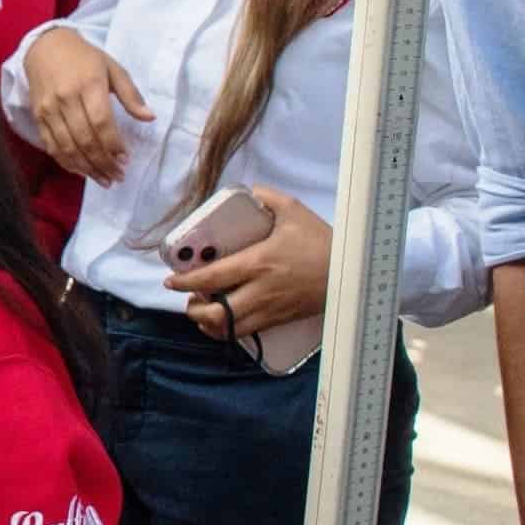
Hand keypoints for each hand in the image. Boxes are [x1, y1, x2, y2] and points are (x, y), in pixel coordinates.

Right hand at [23, 27, 153, 184]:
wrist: (45, 46)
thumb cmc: (84, 57)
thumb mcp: (112, 68)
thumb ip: (130, 95)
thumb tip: (149, 117)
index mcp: (89, 84)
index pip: (101, 122)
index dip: (113, 145)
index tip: (125, 160)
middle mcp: (66, 98)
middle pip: (85, 139)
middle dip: (103, 163)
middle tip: (117, 177)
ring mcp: (49, 109)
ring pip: (67, 146)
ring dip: (86, 167)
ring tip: (103, 179)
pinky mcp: (37, 116)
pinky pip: (51, 145)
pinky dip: (66, 162)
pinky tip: (81, 170)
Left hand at [165, 187, 331, 340]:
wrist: (354, 273)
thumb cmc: (321, 242)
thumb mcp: (294, 211)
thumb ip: (268, 198)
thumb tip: (249, 190)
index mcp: (257, 263)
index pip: (212, 278)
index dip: (186, 282)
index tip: (171, 280)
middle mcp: (260, 291)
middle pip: (216, 314)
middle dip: (194, 311)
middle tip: (188, 298)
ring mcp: (271, 309)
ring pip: (230, 329)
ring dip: (209, 323)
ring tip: (203, 309)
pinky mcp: (281, 320)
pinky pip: (248, 333)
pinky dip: (229, 330)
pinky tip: (225, 320)